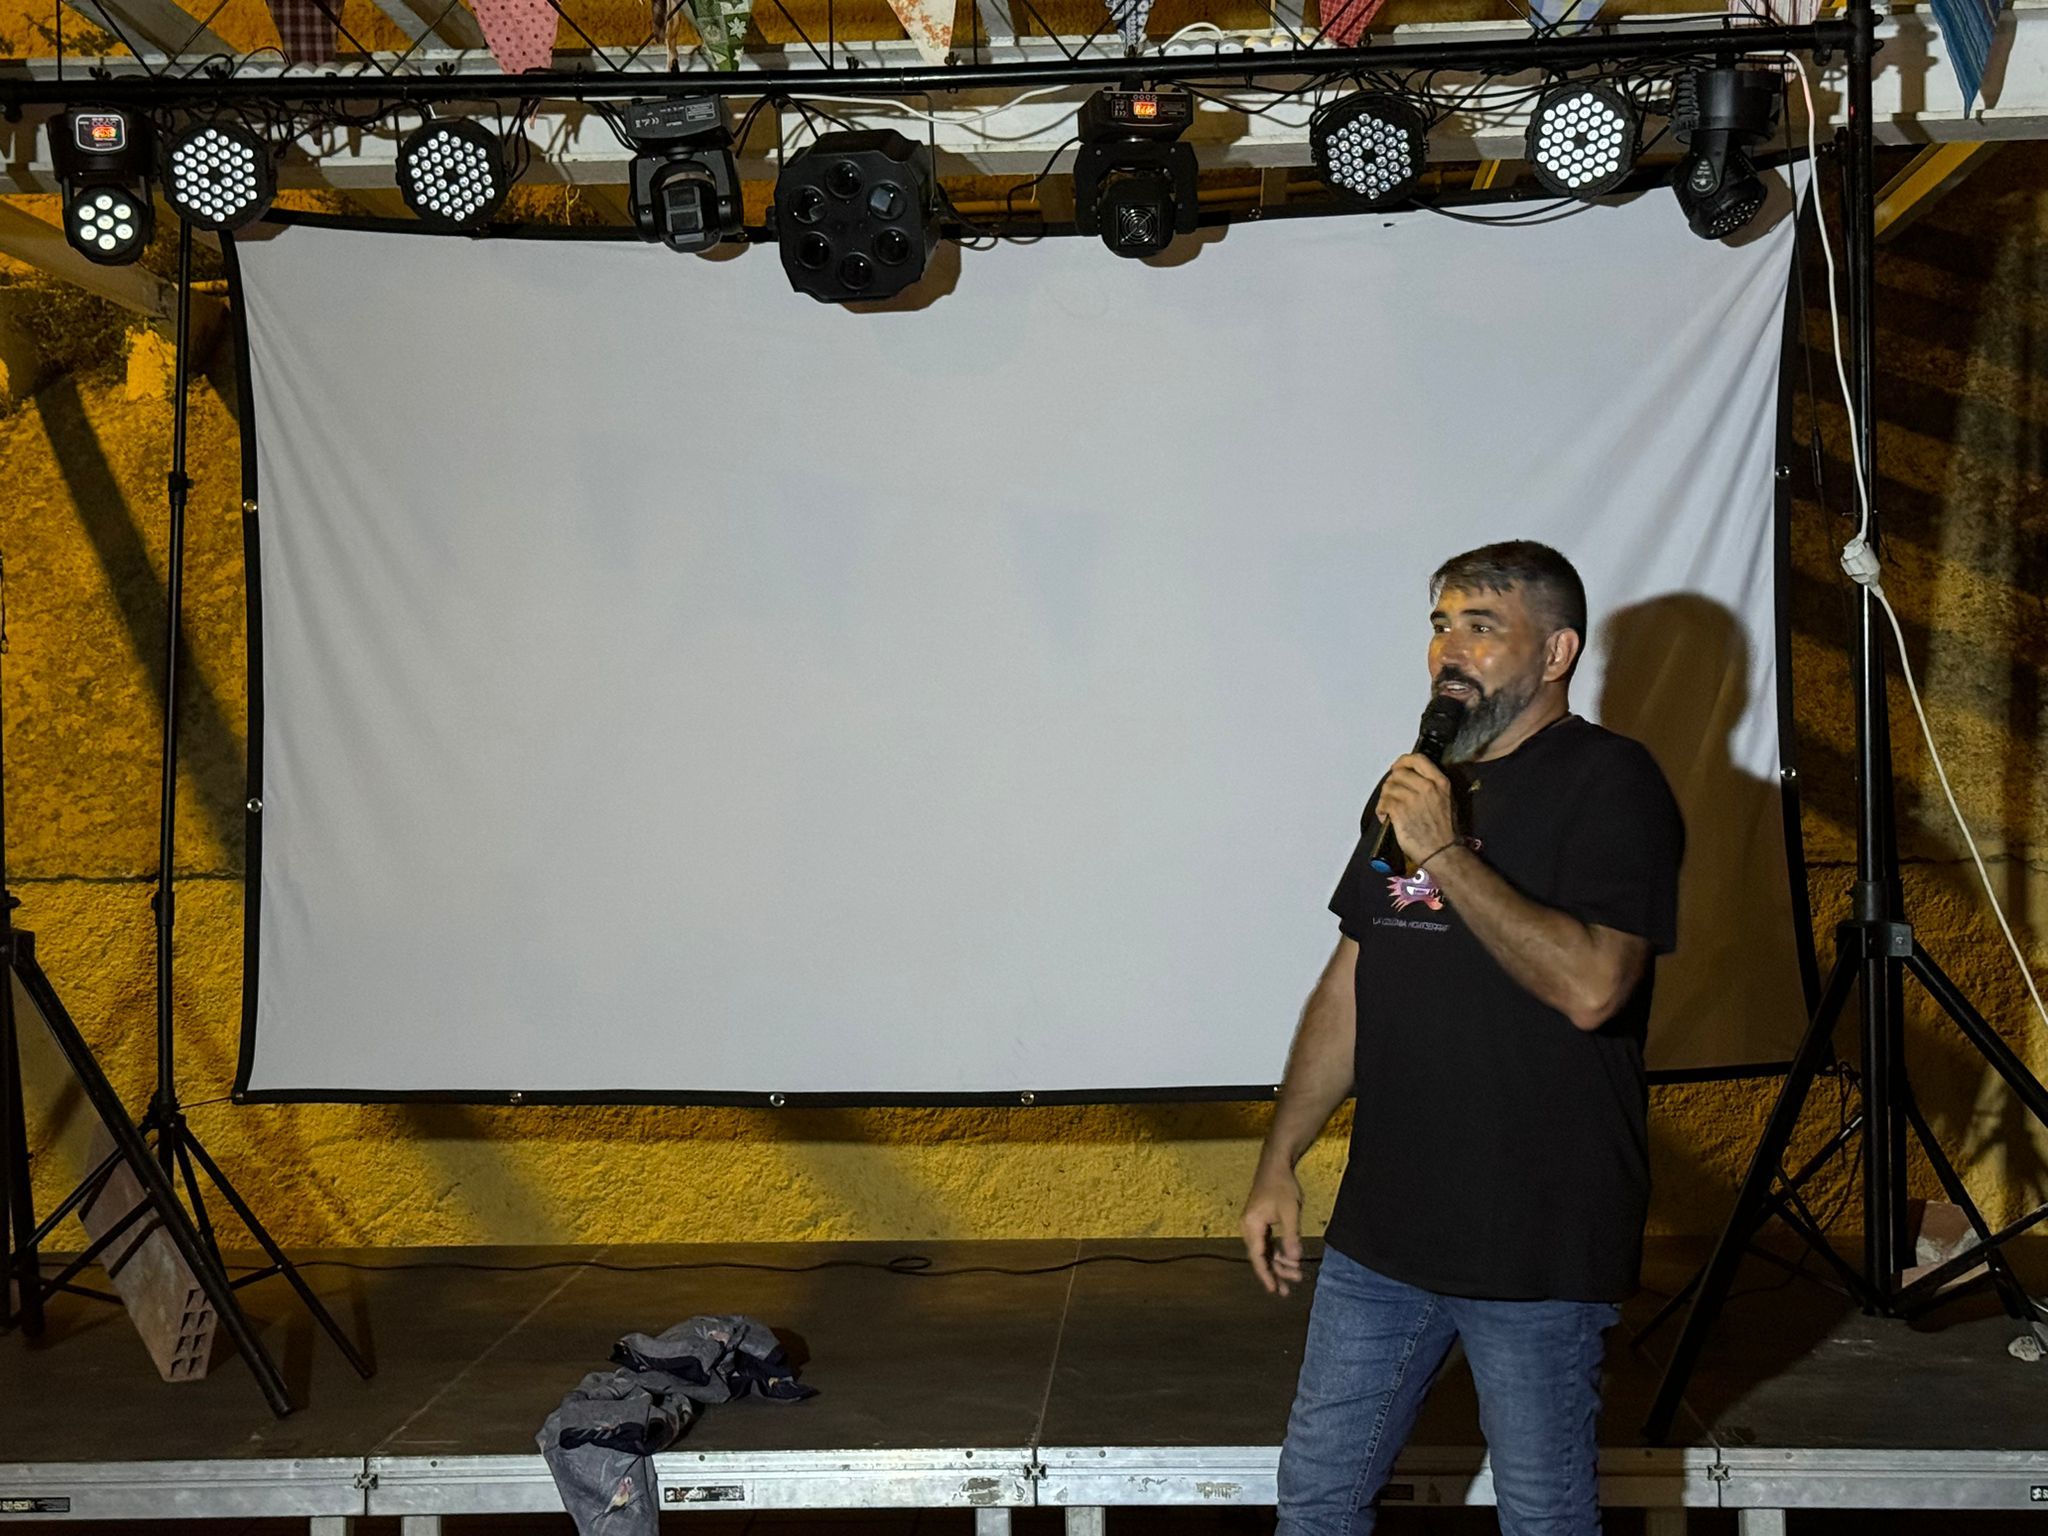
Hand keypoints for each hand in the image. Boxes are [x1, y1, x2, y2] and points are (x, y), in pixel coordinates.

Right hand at [1240, 1158, 1305, 1295]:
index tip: (1274, 1290)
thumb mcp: (1290, 1211)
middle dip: (1276, 1273)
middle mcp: (1249, 1227)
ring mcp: (1254, 1225)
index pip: (1257, 1257)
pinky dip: (1278, 1252)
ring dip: (1279, 1263)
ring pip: (1265, 1251)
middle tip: (1289, 1288)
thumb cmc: (1282, 1186)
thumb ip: (1291, 1236)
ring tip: (1295, 1275)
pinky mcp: (1261, 1221)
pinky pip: (1267, 1243)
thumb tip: (1294, 1259)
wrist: (1276, 1164)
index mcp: (1252, 1226)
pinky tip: (1289, 1259)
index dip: (1266, 1275)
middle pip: (1260, 1257)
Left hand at [1376, 753, 1457, 866]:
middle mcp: (1426, 787)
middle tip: (1392, 794)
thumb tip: (1413, 779)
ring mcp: (1412, 799)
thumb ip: (1432, 786)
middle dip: (1392, 783)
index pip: (1418, 759)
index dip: (1403, 761)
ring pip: (1388, 787)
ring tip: (1390, 809)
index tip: (1398, 767)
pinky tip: (1387, 817)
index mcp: (1440, 783)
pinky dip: (1381, 810)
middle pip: (1398, 773)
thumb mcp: (1447, 800)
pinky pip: (1383, 802)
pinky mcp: (1400, 811)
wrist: (1442, 851)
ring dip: (1385, 798)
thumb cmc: (1445, 832)